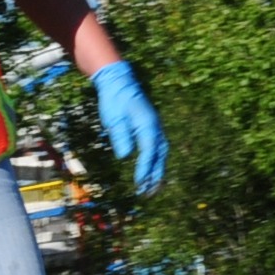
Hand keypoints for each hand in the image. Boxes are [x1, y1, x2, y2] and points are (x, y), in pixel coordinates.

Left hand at [91, 61, 167, 194]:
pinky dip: (156, 161)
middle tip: (149, 192)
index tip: (139, 183)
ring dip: (158, 170)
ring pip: (161, 152)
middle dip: (155, 174)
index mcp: (146, 124)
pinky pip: (158, 147)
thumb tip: (125, 156)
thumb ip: (120, 137)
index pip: (148, 151)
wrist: (118, 82)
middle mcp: (155, 126)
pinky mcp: (151, 127)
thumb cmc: (114, 100)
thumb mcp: (113, 119)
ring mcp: (155, 126)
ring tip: (153, 187)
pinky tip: (152, 170)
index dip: (145, 168)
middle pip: (159, 154)